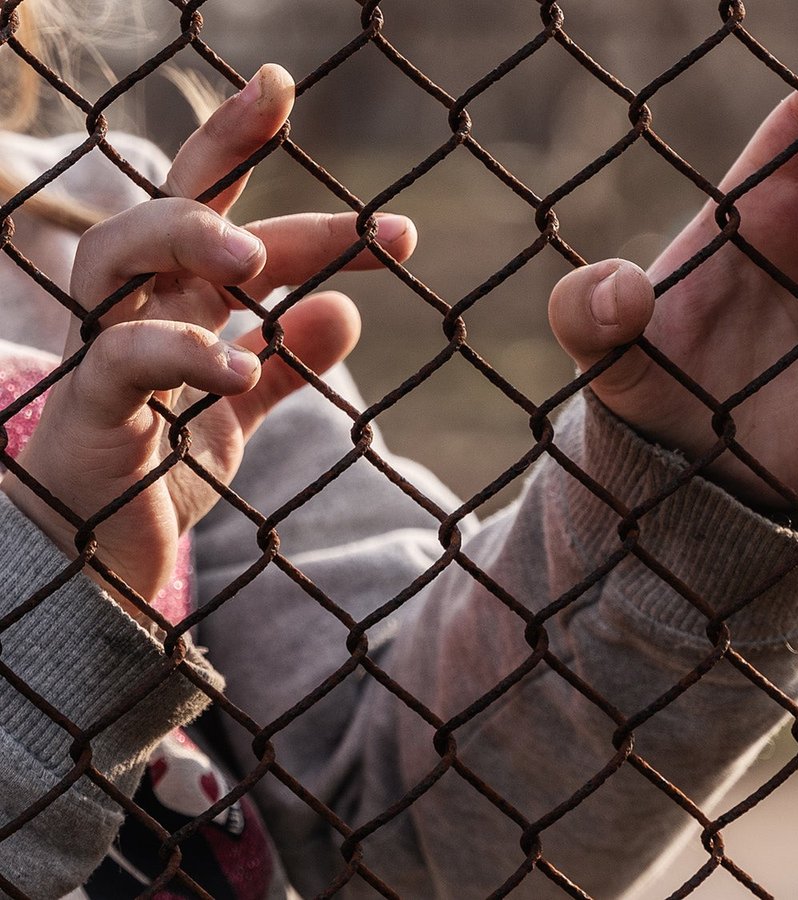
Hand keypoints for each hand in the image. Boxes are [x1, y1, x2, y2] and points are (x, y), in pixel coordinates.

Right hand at [0, 65, 416, 619]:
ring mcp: (105, 354)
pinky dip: (181, 355)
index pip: (229, 215)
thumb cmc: (153, 474)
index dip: (283, 186)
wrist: (92, 570)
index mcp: (180, 301)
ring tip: (256, 259)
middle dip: (221, 147)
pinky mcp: (88, 414)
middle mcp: (139, 310)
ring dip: (187, 237)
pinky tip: (236, 369)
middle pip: (169, 203)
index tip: (366, 183)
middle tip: (282, 108)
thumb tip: (344, 310)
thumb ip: (284, 364)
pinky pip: (120, 360)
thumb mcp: (234, 414)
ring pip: (120, 254)